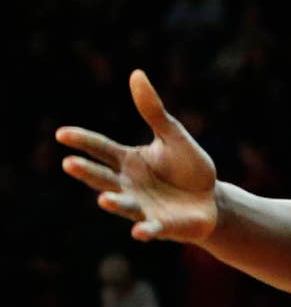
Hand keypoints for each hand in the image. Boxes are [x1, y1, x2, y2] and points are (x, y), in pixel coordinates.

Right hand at [57, 70, 218, 242]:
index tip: (62, 134)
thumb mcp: (173, 136)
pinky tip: (138, 232)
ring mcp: (142, 207)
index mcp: (128, 161)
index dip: (83, 141)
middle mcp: (128, 185)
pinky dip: (144, 231)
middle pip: (104, 177)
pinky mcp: (161, 226)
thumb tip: (136, 74)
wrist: (212, 201)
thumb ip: (154, 112)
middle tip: (69, 163)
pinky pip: (150, 229)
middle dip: (87, 172)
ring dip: (113, 203)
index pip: (101, 148)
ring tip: (103, 199)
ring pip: (123, 204)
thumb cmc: (189, 168)